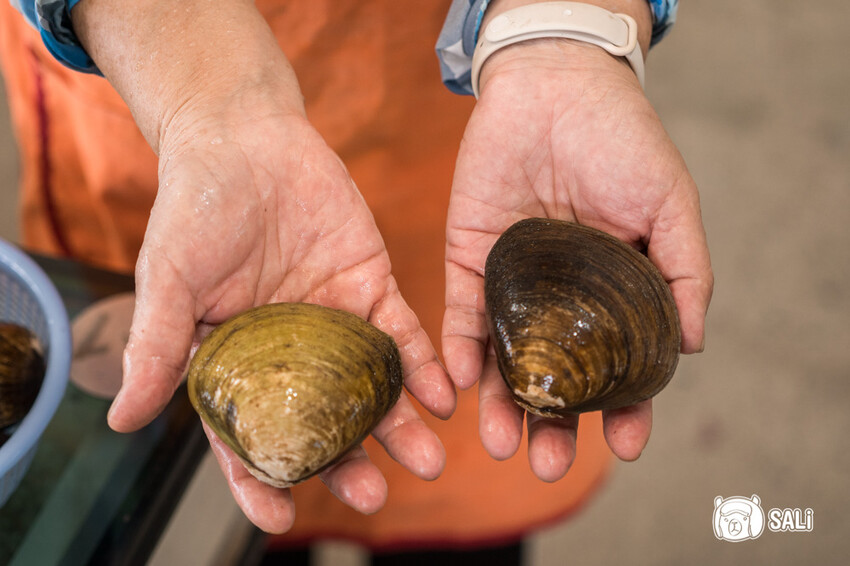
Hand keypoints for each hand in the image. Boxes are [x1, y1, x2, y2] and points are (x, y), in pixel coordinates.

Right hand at [102, 76, 454, 533]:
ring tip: (429, 461)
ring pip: (368, 386)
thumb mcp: (169, 277)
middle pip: (320, 420)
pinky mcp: (371, 286)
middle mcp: (290, 352)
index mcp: (236, 360)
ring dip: (398, 425)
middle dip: (347, 461)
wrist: (246, 139)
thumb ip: (157, 345)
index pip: (248, 433)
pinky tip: (440, 396)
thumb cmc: (194, 207)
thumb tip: (121, 421)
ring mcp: (334, 322)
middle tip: (374, 496)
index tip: (282, 518)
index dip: (260, 479)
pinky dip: (421, 366)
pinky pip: (401, 334)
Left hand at [442, 40, 712, 481]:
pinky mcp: (467, 257)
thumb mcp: (669, 205)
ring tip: (501, 445)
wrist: (552, 85)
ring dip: (502, 403)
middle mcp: (560, 295)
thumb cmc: (621, 140)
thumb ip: (683, 273)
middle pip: (555, 373)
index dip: (625, 406)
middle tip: (547, 465)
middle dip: (553, 422)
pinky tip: (465, 386)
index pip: (619, 363)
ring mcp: (511, 280)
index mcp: (612, 287)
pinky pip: (459, 314)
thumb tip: (691, 348)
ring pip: (505, 356)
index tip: (625, 445)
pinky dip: (460, 352)